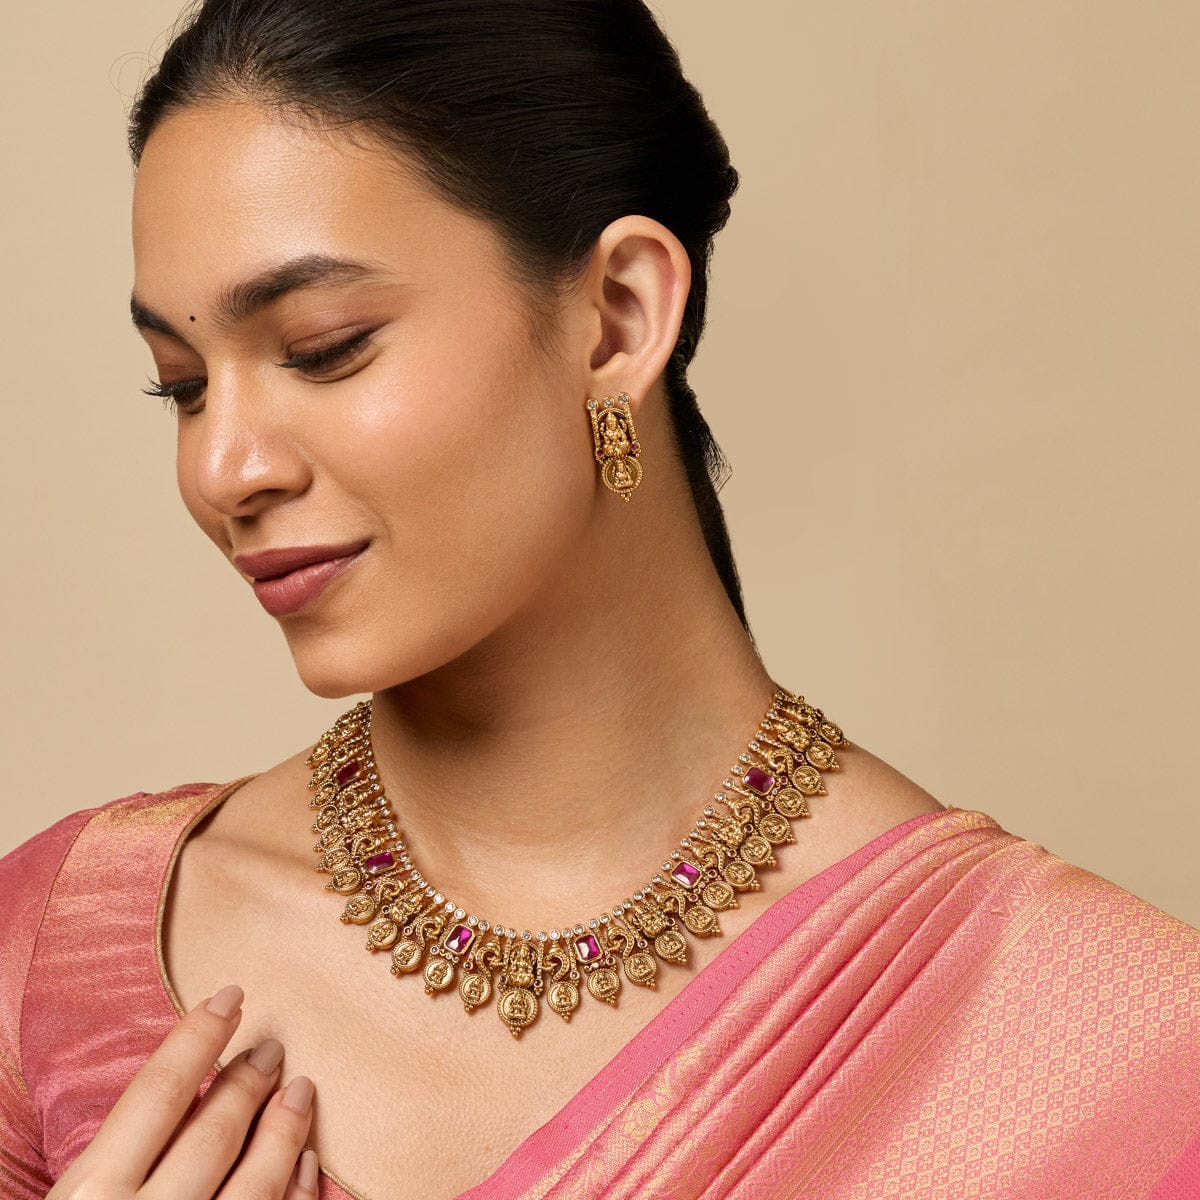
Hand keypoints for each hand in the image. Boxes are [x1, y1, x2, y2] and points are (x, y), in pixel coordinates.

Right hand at [48, 984, 318, 1198]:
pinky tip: (304, 1161)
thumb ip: (114, 1157)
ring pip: (257, 1182)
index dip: (197, 1038)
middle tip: (273, 1046)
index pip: (157, 1094)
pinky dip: (297, 1190)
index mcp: (91, 1194)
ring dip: (285, 1129)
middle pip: (214, 1133)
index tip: (229, 997)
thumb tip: (179, 1084)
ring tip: (300, 1090)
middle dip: (248, 1082)